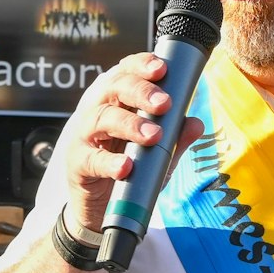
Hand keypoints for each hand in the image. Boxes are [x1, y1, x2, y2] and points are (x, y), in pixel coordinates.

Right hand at [59, 52, 204, 239]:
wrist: (101, 207)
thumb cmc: (130, 168)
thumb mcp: (159, 153)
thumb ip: (176, 138)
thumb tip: (196, 123)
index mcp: (116, 98)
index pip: (125, 71)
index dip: (141, 65)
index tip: (161, 69)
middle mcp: (97, 109)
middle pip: (112, 87)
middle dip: (140, 91)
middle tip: (164, 103)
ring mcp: (84, 135)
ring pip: (101, 118)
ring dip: (129, 124)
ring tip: (153, 135)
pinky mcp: (77, 163)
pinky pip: (91, 158)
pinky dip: (109, 162)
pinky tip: (126, 166)